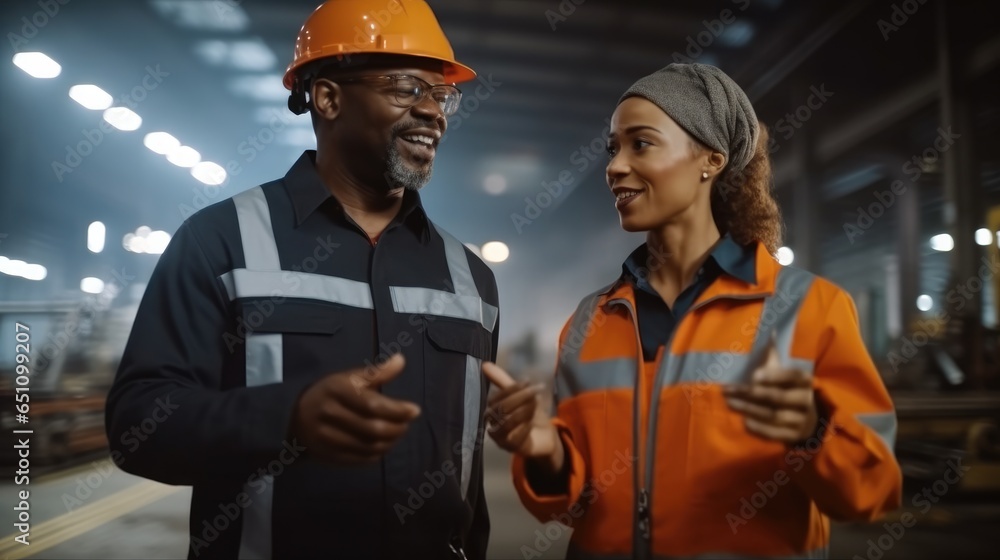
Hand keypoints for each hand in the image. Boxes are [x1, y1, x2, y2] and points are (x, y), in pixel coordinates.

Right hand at [291, 354, 420, 464]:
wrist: (293, 418)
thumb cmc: (329, 394)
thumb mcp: (348, 378)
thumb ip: (376, 372)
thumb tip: (401, 360)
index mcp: (336, 391)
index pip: (372, 405)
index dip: (397, 410)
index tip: (414, 410)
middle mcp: (330, 415)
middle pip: (373, 428)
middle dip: (397, 428)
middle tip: (406, 424)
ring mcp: (328, 438)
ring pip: (369, 446)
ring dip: (390, 442)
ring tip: (397, 433)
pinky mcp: (330, 456)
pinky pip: (361, 458)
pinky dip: (378, 453)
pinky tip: (384, 445)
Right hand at [482, 362, 563, 473]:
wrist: (545, 436)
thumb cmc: (529, 413)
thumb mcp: (520, 395)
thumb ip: (503, 381)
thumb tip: (484, 364)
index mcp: (491, 410)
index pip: (495, 398)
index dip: (511, 389)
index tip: (528, 381)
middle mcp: (492, 424)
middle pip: (499, 410)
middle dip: (518, 398)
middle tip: (535, 391)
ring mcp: (500, 438)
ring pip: (506, 424)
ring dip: (523, 412)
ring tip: (536, 405)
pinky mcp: (510, 448)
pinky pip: (514, 438)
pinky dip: (524, 428)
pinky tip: (533, 422)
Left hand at [723, 337, 817, 443]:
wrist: (807, 420)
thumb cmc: (789, 389)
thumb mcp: (784, 373)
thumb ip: (774, 356)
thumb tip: (770, 331)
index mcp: (804, 381)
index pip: (793, 376)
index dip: (775, 376)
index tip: (754, 375)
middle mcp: (806, 400)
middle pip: (778, 397)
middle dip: (752, 394)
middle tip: (730, 390)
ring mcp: (801, 420)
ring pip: (774, 415)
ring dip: (750, 410)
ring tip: (731, 403)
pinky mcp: (794, 436)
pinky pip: (776, 434)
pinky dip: (760, 429)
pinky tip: (745, 422)